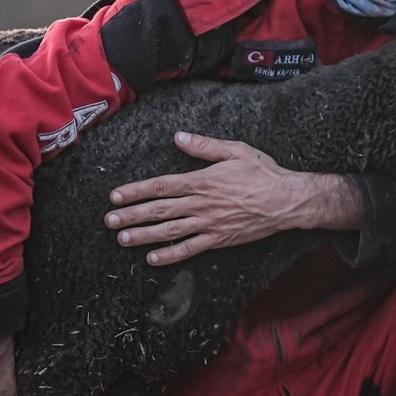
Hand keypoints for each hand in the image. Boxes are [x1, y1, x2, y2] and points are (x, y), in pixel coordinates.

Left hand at [104, 132, 361, 265]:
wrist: (286, 201)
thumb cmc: (263, 172)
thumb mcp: (235, 150)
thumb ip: (205, 146)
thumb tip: (180, 137)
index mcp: (202, 180)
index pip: (162, 186)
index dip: (136, 191)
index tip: (116, 196)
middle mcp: (201, 204)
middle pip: (159, 211)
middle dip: (132, 216)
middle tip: (109, 221)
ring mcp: (209, 224)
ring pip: (169, 231)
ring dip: (143, 236)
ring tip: (122, 239)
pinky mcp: (218, 239)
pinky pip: (190, 249)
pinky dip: (170, 255)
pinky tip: (152, 258)